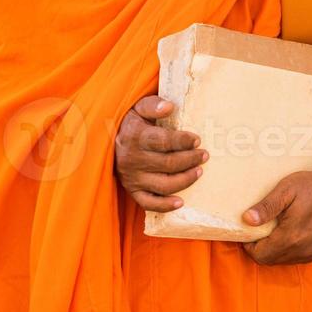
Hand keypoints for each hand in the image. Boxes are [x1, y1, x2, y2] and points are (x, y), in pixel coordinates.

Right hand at [114, 96, 207, 211]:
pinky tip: (181, 202)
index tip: (197, 139)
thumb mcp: (138, 108)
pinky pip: (149, 203)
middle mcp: (132, 159)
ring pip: (164, 185)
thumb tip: (169, 106)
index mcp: (135, 137)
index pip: (164, 142)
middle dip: (190, 160)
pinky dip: (165, 206)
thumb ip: (153, 105)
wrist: (107, 141)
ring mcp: (132, 178)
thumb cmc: (130, 124)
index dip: (183, 141)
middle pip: (168, 164)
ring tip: (199, 171)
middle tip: (204, 155)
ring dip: (186, 180)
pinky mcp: (132, 191)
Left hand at [242, 142, 311, 265]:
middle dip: (262, 248)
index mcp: (291, 237)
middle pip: (271, 260)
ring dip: (277, 249)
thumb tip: (247, 220)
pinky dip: (293, 249)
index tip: (250, 232)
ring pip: (286, 260)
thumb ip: (266, 207)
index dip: (250, 245)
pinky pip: (301, 257)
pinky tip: (294, 232)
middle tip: (262, 229)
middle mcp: (303, 250)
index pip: (260, 255)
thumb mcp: (285, 190)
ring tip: (278, 229)